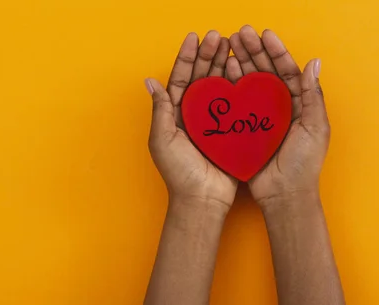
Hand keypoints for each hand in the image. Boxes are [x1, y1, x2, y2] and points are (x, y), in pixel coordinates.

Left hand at [146, 31, 237, 209]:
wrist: (203, 198)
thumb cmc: (178, 172)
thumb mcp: (163, 139)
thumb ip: (161, 109)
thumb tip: (150, 82)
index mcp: (174, 114)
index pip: (180, 78)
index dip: (187, 57)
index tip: (195, 38)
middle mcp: (193, 114)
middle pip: (200, 77)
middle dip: (208, 55)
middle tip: (219, 36)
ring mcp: (212, 121)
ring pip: (218, 85)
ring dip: (223, 64)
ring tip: (231, 45)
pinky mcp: (230, 129)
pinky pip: (234, 102)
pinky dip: (238, 84)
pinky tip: (242, 68)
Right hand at [226, 25, 329, 207]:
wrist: (283, 194)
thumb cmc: (303, 164)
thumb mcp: (314, 128)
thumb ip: (313, 96)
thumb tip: (314, 62)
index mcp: (298, 103)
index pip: (286, 70)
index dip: (275, 51)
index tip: (263, 35)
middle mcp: (277, 106)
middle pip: (264, 72)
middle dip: (252, 51)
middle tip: (239, 34)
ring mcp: (258, 116)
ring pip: (247, 83)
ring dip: (238, 63)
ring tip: (227, 46)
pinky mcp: (242, 127)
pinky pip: (234, 102)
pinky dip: (228, 86)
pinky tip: (221, 72)